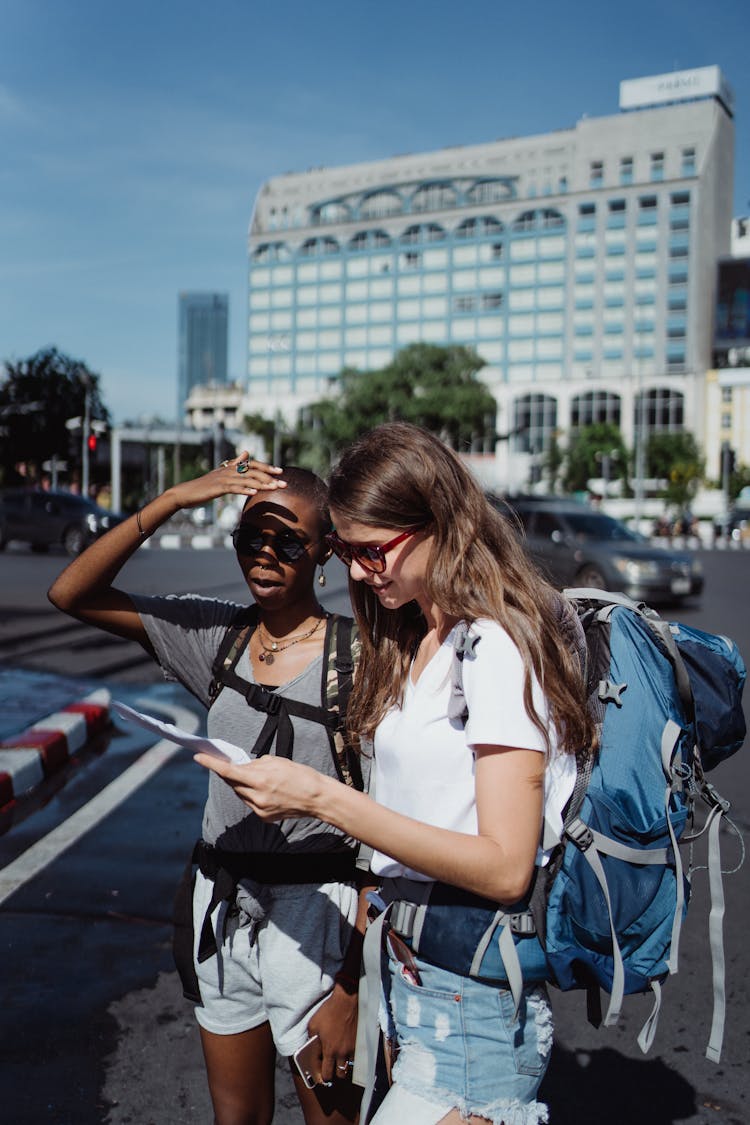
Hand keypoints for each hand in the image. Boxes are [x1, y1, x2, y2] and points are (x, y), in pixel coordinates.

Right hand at [167, 452, 285, 510]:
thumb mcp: (222, 473)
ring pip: (247, 479)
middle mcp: (229, 470)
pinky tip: (255, 492)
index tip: (281, 472)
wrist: (185, 493)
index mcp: (231, 467)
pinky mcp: (218, 488)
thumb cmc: (204, 485)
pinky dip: (245, 489)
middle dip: (270, 477)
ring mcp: (223, 478)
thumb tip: (246, 453)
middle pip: (253, 471)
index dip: (267, 467)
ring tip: (275, 488)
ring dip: (263, 484)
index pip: (253, 465)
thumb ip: (235, 464)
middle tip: (284, 483)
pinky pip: (234, 488)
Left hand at [192, 754, 326, 820]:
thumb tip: (243, 767)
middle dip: (228, 772)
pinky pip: (250, 803)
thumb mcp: (278, 762)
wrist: (318, 798)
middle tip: (225, 762)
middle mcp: (257, 796)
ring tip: (256, 777)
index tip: (198, 757)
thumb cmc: (301, 775)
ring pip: (240, 793)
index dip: (211, 764)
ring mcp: (260, 809)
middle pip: (232, 783)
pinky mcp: (264, 817)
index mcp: (260, 779)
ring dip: (241, 784)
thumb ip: (256, 765)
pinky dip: (252, 794)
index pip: (228, 771)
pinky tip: (265, 790)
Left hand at [307, 987, 357, 1083]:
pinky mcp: (359, 1041)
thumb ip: (311, 1040)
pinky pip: (356, 1055)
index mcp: (329, 1051)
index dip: (323, 1077)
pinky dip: (351, 1056)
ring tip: (339, 1058)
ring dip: (344, 1064)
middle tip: (331, 1066)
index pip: (327, 1074)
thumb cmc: (329, 1011)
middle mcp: (342, 1053)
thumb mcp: (313, 1024)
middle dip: (335, 1073)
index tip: (321, 1074)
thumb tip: (311, 1049)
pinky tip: (347, 1048)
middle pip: (340, 1074)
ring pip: (349, 1065)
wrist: (347, 1000)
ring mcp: (352, 1048)